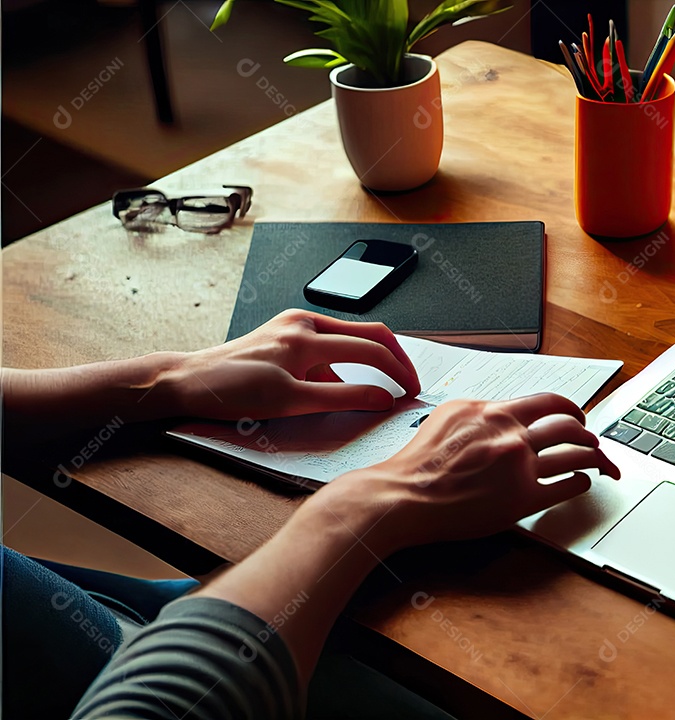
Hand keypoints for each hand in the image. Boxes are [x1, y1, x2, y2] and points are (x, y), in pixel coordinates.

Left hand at [158, 309, 420, 419]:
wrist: (187, 382)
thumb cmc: (230, 390)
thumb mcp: (291, 402)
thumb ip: (342, 398)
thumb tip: (382, 399)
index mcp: (307, 334)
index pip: (370, 349)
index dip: (397, 372)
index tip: (411, 393)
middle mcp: (304, 322)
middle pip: (369, 334)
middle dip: (394, 360)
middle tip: (409, 384)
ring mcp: (295, 325)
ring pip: (349, 341)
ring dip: (366, 366)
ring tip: (375, 393)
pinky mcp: (287, 335)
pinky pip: (328, 348)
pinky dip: (341, 369)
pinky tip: (334, 391)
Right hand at [316, 393, 619, 552]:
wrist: (402, 496)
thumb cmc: (419, 462)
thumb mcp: (448, 416)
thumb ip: (482, 411)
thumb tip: (505, 409)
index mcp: (493, 412)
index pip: (547, 401)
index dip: (570, 407)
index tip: (576, 414)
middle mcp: (511, 435)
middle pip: (569, 425)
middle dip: (588, 432)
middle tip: (593, 439)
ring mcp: (519, 468)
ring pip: (575, 454)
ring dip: (593, 456)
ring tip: (597, 461)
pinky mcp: (521, 500)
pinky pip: (567, 486)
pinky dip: (581, 482)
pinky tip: (582, 483)